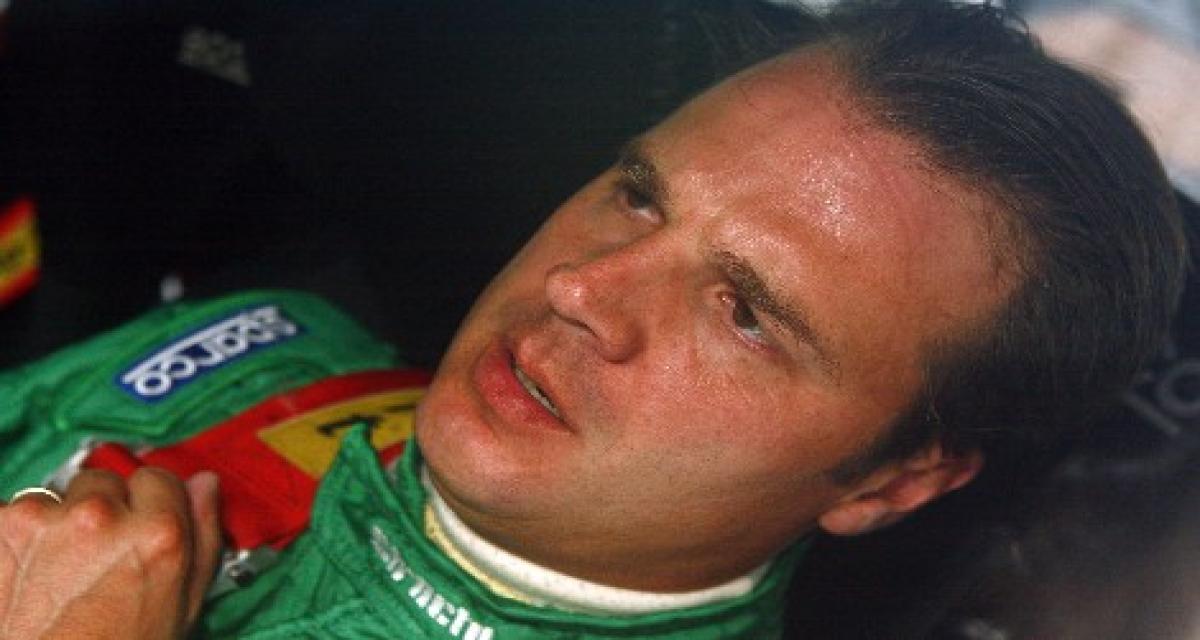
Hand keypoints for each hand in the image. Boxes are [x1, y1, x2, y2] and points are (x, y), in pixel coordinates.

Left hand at [0, 468, 221, 638]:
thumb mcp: (183, 604)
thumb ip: (202, 533)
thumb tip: (203, 486)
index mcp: (156, 532)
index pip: (157, 477)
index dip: (151, 503)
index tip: (141, 522)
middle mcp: (100, 518)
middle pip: (105, 482)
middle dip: (104, 509)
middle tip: (98, 556)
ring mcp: (44, 519)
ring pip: (58, 497)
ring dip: (59, 523)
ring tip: (60, 571)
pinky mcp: (0, 528)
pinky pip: (14, 512)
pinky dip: (20, 538)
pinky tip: (30, 572)